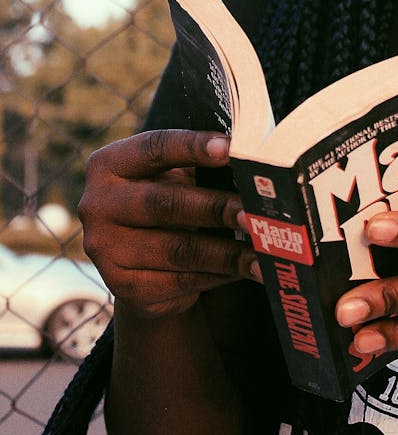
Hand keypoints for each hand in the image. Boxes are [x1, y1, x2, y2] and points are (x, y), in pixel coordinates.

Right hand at [79, 129, 259, 319]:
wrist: (140, 256)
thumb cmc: (168, 197)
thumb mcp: (174, 174)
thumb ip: (201, 164)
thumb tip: (253, 165)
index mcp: (109, 164)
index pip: (154, 148)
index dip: (193, 147)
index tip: (231, 149)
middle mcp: (97, 205)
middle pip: (165, 203)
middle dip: (216, 207)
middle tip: (254, 211)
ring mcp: (104, 249)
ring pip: (178, 249)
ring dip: (227, 251)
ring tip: (263, 248)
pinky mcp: (121, 287)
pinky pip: (179, 281)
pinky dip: (217, 275)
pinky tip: (244, 269)